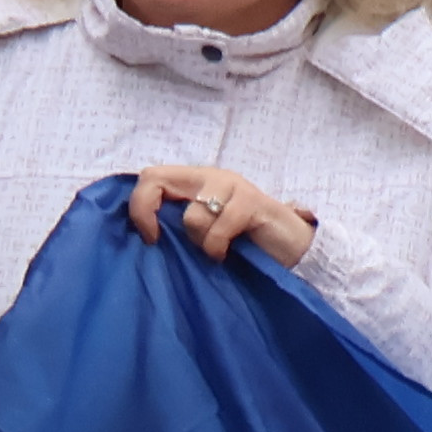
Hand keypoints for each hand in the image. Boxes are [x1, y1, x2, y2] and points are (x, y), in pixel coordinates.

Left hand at [123, 165, 315, 266]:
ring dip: (199, 241)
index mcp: (195, 183)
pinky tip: (227, 254)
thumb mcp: (203, 233)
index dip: (138, 207)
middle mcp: (210, 177)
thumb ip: (178, 226)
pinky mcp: (253, 200)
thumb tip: (144, 237)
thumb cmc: (244, 245)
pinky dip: (217, 246)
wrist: (293, 249)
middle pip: (154, 178)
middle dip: (145, 213)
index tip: (149, 239)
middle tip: (159, 242)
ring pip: (191, 215)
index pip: (150, 178)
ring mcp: (232, 185)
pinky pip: (220, 225)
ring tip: (215, 251)